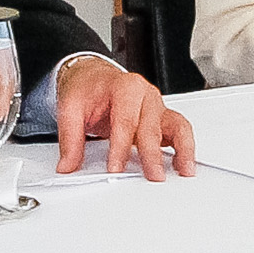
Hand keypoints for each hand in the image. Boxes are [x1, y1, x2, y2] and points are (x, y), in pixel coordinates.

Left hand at [53, 57, 195, 180]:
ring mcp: (157, 106)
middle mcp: (146, 94)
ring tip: (183, 170)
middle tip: (152, 175)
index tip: (115, 168)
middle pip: (151, 127)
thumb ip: (70, 138)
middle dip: (152, 154)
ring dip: (182, 149)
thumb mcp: (70, 107)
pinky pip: (180, 130)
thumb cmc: (87, 88)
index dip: (120, 147)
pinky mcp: (162, 117)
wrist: (93, 76)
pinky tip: (183, 165)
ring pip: (176, 125)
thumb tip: (68, 165)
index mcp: (125, 87)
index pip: (125, 121)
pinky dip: (185, 147)